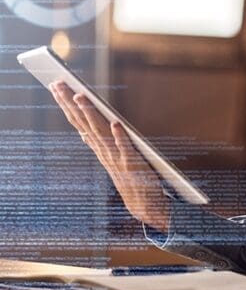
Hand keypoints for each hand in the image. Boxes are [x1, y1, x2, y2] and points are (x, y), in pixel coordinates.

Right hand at [49, 82, 169, 232]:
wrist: (146, 206)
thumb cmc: (130, 180)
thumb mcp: (111, 161)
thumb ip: (99, 147)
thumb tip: (83, 134)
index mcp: (100, 149)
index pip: (79, 123)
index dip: (67, 105)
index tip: (56, 86)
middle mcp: (105, 152)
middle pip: (85, 123)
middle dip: (71, 103)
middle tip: (58, 83)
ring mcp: (118, 158)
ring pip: (101, 133)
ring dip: (91, 115)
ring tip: (82, 96)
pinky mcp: (134, 164)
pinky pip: (126, 148)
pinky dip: (121, 136)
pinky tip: (116, 123)